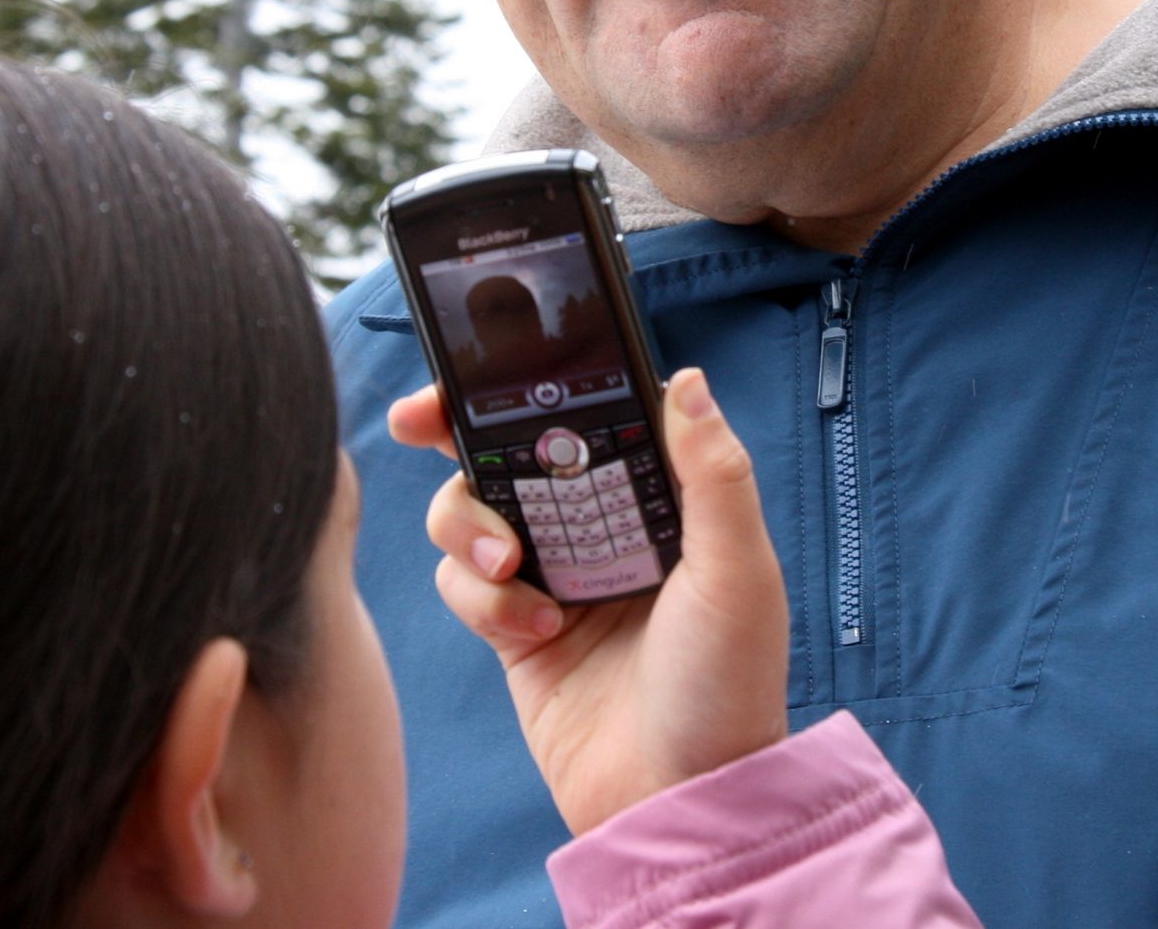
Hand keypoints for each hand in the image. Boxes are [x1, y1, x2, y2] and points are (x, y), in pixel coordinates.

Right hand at [387, 369, 789, 833]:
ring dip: (471, 525)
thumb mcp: (737, 573)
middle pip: (506, 444)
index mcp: (654, 495)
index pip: (584, 412)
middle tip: (420, 419)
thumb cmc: (728, 686)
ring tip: (511, 567)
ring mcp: (550, 573)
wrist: (677, 799)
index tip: (482, 359)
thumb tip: (686, 380)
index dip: (531, 379)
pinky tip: (535, 630)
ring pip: (470, 507)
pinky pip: (463, 583)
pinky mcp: (512, 627)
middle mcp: (597, 523)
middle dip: (456, 425)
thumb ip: (714, 475)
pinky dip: (483, 598)